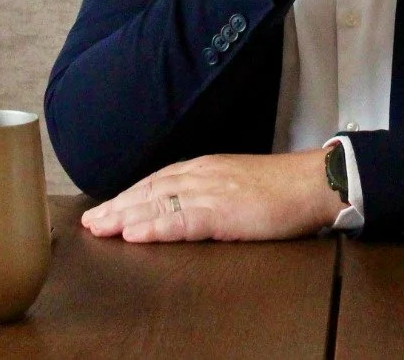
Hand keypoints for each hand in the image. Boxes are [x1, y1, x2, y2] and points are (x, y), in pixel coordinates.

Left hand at [81, 150, 343, 241]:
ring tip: (99, 229)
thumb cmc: (283, 187)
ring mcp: (212, 191)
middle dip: (117, 207)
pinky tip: (135, 235)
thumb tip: (188, 206)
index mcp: (206, 168)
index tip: (105, 209)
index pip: (157, 182)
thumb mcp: (238, 183)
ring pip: (158, 204)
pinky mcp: (224, 211)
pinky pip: (182, 220)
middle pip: (149, 191)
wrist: (314, 182)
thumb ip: (212, 191)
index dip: (128, 196)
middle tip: (89, 223)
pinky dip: (155, 228)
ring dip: (125, 217)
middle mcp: (202, 175)